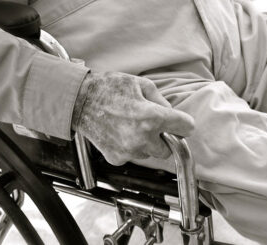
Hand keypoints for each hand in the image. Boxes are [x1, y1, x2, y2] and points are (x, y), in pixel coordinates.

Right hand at [72, 71, 193, 165]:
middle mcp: (142, 138)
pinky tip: (120, 133)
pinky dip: (130, 147)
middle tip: (150, 124)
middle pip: (168, 149)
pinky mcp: (117, 158)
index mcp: (153, 117)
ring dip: (146, 143)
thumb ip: (162, 101)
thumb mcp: (141, 84)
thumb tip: (172, 114)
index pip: (186, 128)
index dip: (184, 123)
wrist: (80, 100)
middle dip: (162, 138)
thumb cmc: (109, 89)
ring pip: (149, 154)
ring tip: (130, 126)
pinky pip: (132, 156)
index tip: (180, 123)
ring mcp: (129, 150)